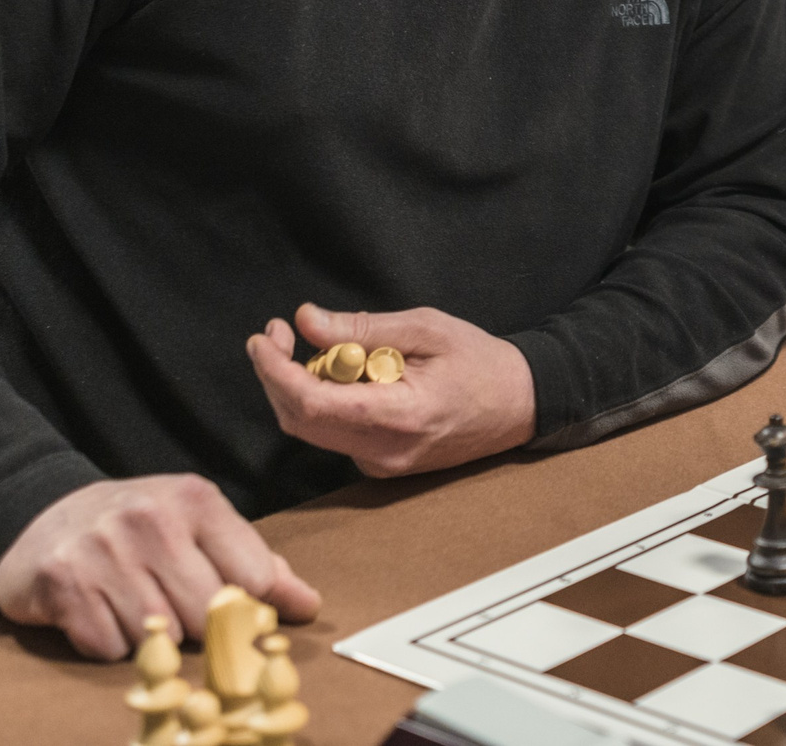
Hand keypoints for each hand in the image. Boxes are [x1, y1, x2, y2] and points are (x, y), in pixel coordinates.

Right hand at [0, 475, 318, 660]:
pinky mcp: (64, 582)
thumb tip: (307, 605)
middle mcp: (151, 518)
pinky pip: (108, 646)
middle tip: (173, 604)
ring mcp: (104, 549)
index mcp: (197, 499)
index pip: (254, 577)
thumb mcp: (199, 526)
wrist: (45, 514)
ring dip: (151, 636)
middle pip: (207, 613)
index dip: (253, 610)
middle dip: (197, 625)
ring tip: (134, 603)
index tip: (243, 619)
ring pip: (158, 634)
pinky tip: (101, 611)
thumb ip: (256, 563)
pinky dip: (108, 642)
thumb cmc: (138, 526)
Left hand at [244, 303, 534, 477]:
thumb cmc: (481, 362)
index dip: (275, 370)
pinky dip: (321, 402)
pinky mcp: (381, 465)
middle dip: (276, 375)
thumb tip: (306, 321)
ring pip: (312, 430)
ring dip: (296, 387)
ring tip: (306, 345)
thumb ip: (363, 328)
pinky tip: (338, 373)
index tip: (264, 337)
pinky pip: (333, 435)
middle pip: (299, 422)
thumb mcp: (426, 328)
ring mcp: (382, 464)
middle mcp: (384, 451)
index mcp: (399, 416)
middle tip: (278, 333)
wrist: (521, 404)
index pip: (311, 403)